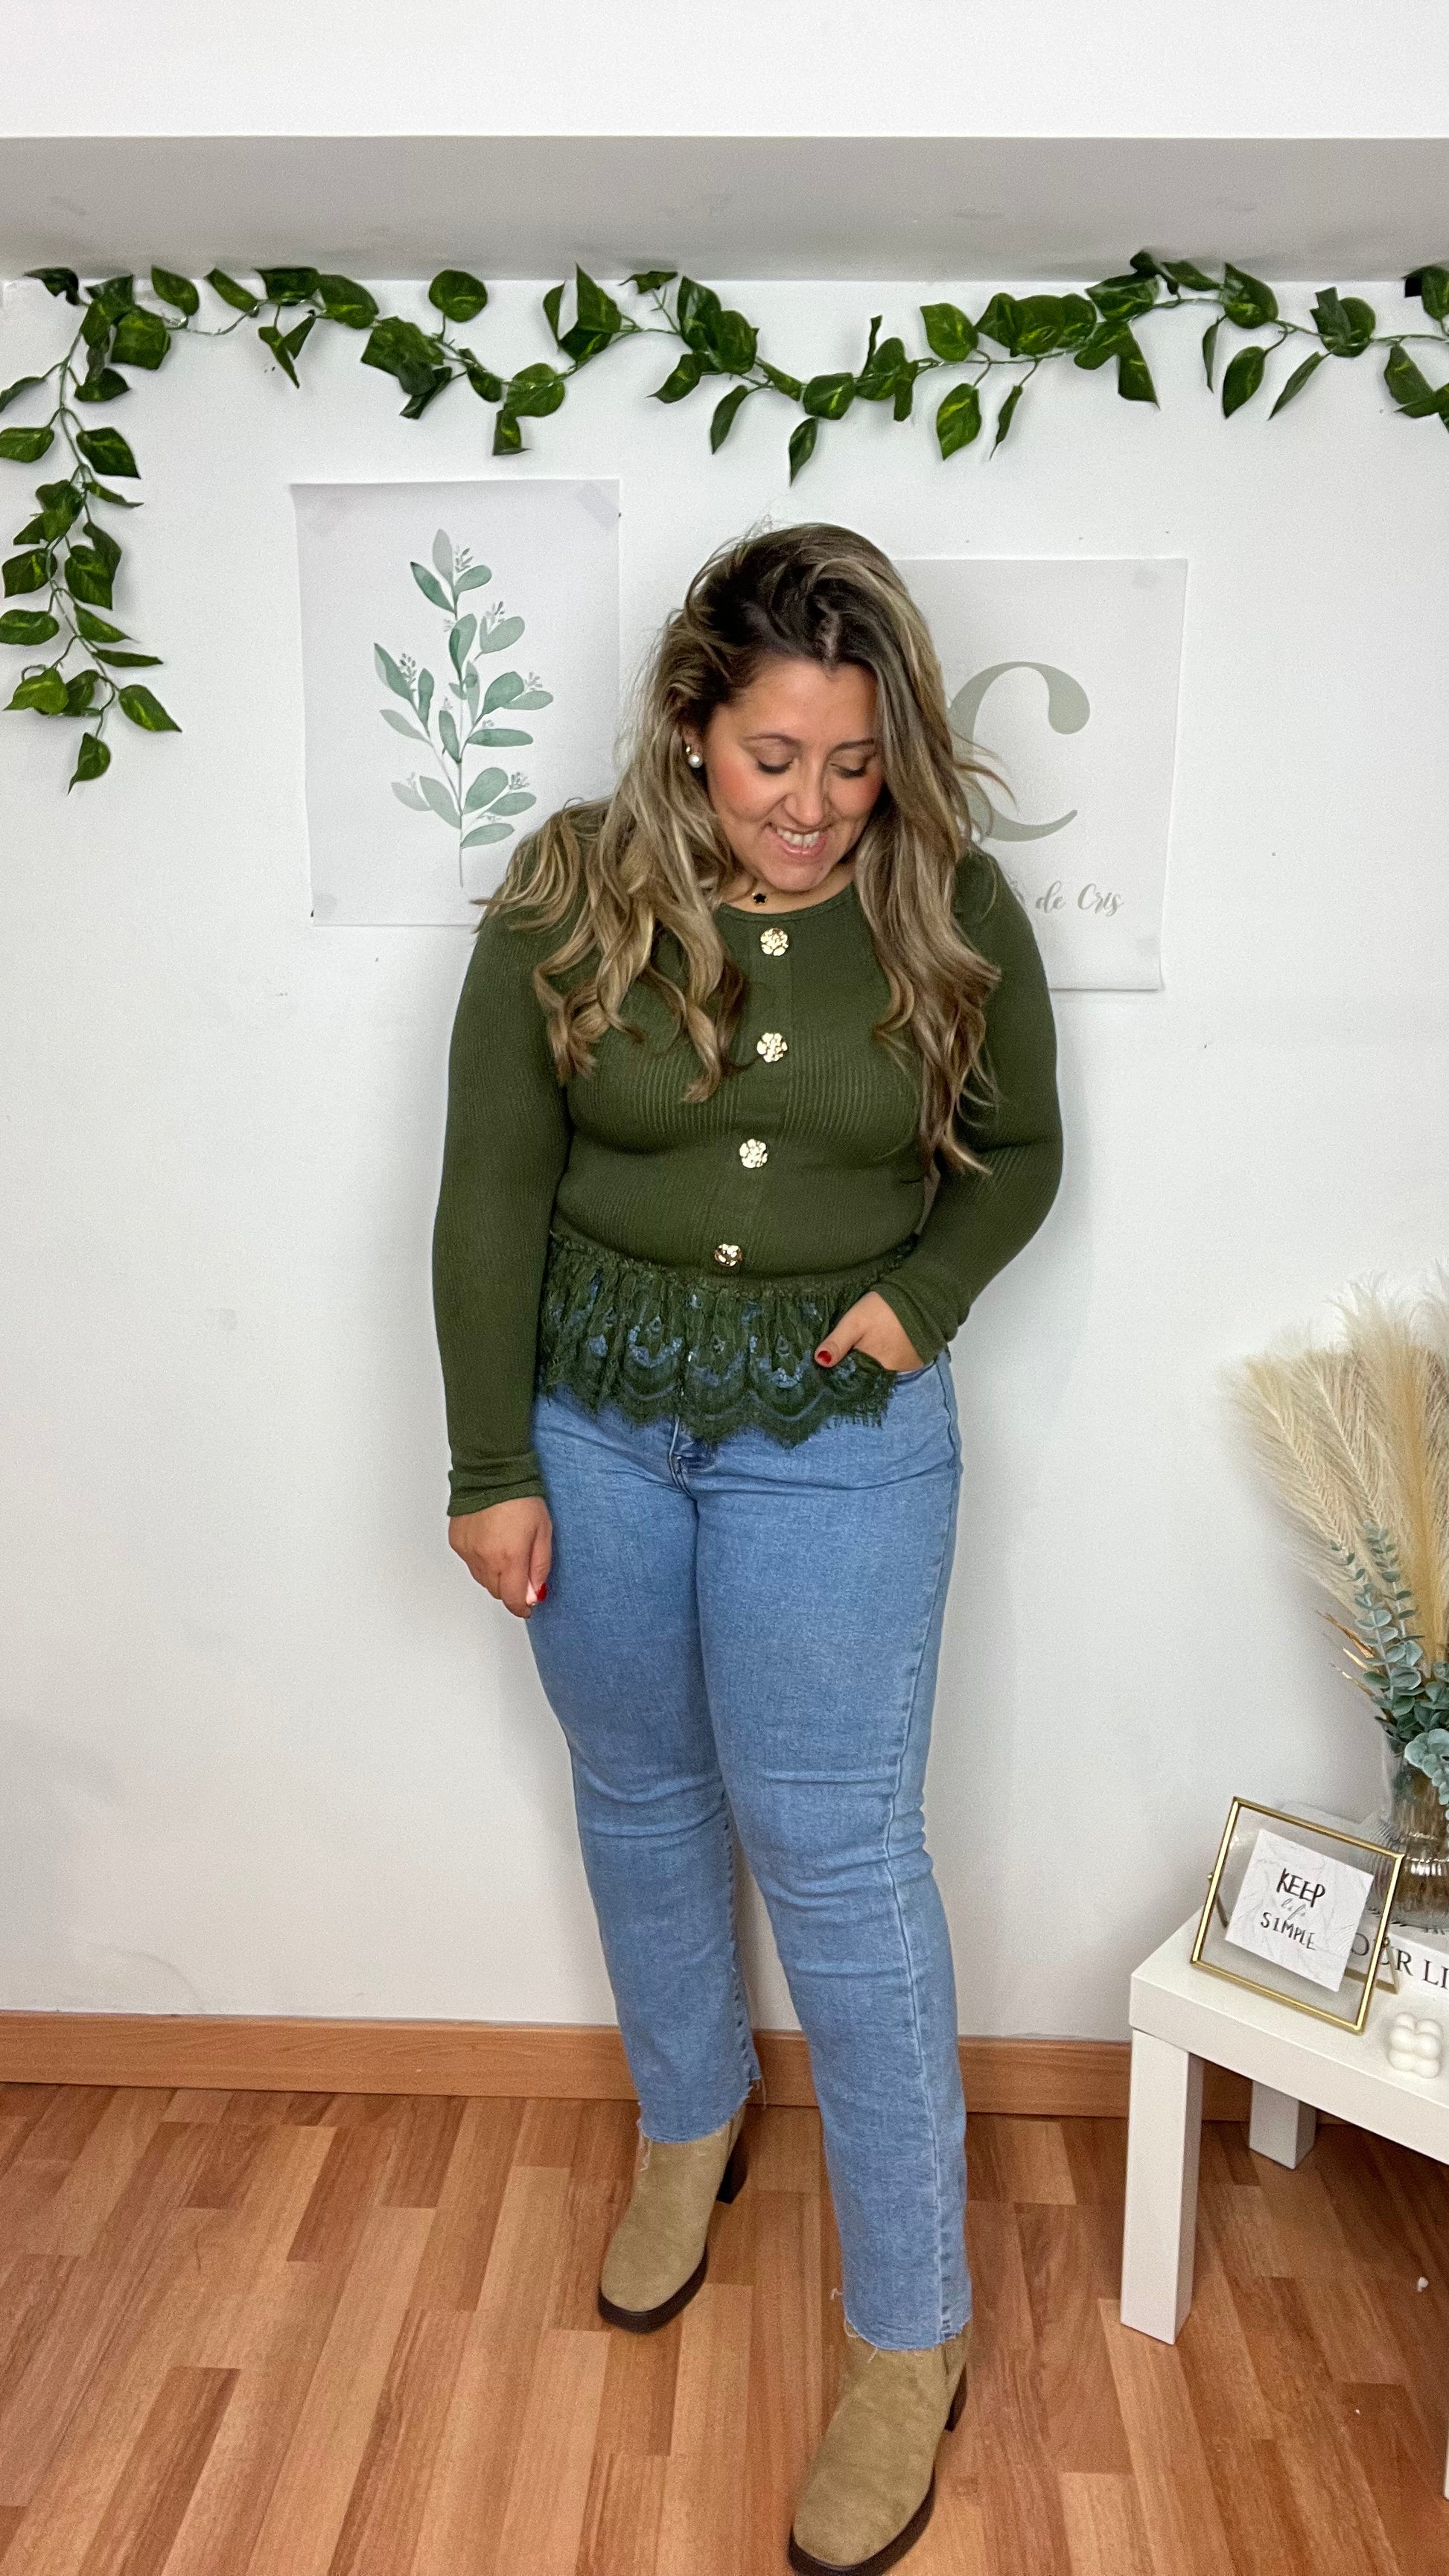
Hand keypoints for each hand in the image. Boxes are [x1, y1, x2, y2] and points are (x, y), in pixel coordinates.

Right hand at [449, 1497, 552, 1617]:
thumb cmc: (521, 1497)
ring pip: (482, 1579)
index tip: (528, 1606)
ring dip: (495, 1574)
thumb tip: (535, 1593)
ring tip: (505, 1549)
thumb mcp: (543, 1532)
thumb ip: (539, 1567)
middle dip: (510, 1588)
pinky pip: (470, 1562)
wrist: (492, 1473)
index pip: (513, 1599)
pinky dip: (481, 1559)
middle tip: (520, 1571)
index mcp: (509, 1557)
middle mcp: (485, 1558)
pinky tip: (490, 1541)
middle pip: (497, 1591)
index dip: (522, 1607)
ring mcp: (468, 1551)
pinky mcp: (457, 1542)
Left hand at [815, 1290, 923, 1374]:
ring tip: (874, 1340)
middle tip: (857, 1342)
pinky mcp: (916, 1361)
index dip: (842, 1363)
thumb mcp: (855, 1322)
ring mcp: (904, 1368)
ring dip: (876, 1358)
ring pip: (882, 1367)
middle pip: (866, 1370)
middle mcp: (888, 1372)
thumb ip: (837, 1343)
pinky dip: (892, 1355)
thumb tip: (820, 1362)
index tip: (837, 1354)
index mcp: (870, 1364)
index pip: (850, 1371)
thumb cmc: (884, 1308)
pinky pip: (899, 1363)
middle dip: (859, 1361)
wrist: (922, 1298)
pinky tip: (889, 1341)